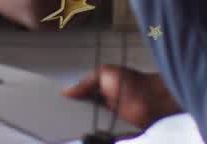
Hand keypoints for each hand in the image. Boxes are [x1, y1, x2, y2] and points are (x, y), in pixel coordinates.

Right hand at [63, 65, 182, 129]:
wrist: (154, 102)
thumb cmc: (132, 82)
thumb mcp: (105, 74)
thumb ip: (85, 83)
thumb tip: (66, 92)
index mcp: (99, 86)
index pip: (78, 93)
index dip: (67, 98)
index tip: (51, 102)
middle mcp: (102, 102)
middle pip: (81, 108)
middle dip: (69, 111)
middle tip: (54, 115)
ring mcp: (108, 117)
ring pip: (88, 121)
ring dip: (78, 122)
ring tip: (62, 124)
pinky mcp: (113, 130)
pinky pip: (98, 131)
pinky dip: (91, 131)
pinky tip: (79, 131)